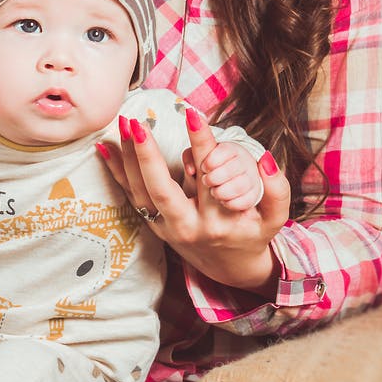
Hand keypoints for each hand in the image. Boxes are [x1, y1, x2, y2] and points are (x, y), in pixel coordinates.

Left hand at [98, 110, 290, 296]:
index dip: (201, 143)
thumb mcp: (274, 219)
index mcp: (220, 220)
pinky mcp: (153, 226)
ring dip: (128, 159)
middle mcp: (189, 225)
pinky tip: (104, 147)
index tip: (191, 113)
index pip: (209, 175)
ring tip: (123, 124)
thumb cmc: (252, 234)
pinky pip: (131, 198)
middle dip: (147, 156)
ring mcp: (166, 228)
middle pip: (162, 189)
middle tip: (138, 124)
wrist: (230, 269)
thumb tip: (266, 159)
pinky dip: (116, 172)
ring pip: (141, 193)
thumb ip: (277, 189)